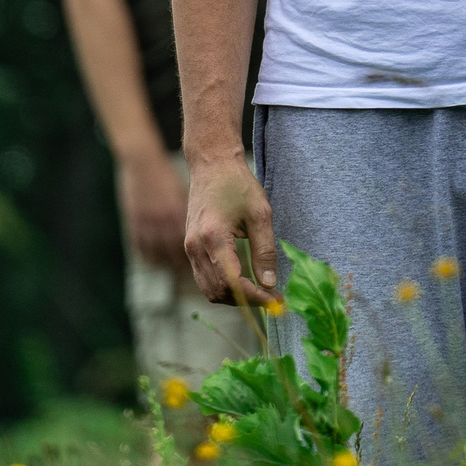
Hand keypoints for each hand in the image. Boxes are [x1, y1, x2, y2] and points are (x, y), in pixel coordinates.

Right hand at [117, 150, 189, 272]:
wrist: (142, 161)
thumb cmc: (167, 175)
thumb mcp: (181, 193)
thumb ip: (185, 213)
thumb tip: (196, 232)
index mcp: (177, 215)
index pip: (189, 244)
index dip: (196, 257)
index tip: (203, 265)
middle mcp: (162, 223)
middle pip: (172, 255)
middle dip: (181, 265)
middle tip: (187, 271)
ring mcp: (145, 224)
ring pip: (155, 255)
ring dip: (164, 264)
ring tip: (170, 268)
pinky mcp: (132, 223)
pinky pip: (139, 248)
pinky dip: (147, 257)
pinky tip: (153, 260)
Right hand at [183, 152, 278, 307]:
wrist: (212, 164)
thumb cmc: (238, 184)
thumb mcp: (260, 214)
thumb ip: (265, 251)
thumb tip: (269, 283)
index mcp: (213, 237)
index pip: (232, 282)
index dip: (255, 297)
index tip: (276, 300)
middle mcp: (195, 247)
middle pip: (218, 291)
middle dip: (246, 301)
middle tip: (272, 299)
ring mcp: (189, 248)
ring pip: (208, 289)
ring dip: (234, 297)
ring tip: (260, 293)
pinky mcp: (190, 247)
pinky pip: (204, 278)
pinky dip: (223, 287)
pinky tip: (244, 282)